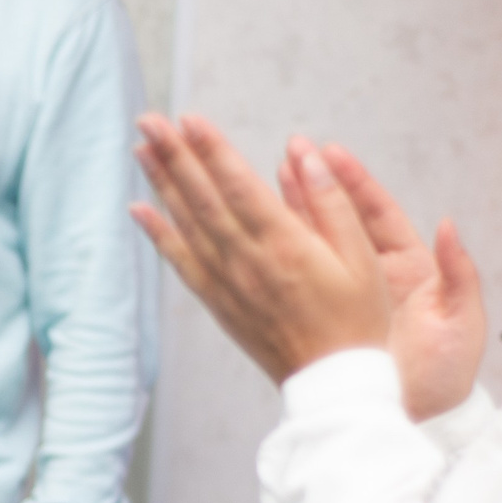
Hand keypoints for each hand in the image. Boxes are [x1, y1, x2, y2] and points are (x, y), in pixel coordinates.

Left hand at [131, 114, 390, 383]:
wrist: (332, 385)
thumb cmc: (357, 319)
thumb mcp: (362, 258)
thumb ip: (331, 203)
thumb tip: (304, 154)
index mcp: (286, 246)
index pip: (239, 186)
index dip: (212, 150)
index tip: (189, 118)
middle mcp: (248, 262)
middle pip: (203, 199)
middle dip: (175, 155)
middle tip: (149, 119)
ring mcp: (228, 284)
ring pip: (187, 225)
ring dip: (162, 184)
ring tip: (141, 147)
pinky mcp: (219, 303)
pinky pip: (181, 263)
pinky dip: (158, 234)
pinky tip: (139, 209)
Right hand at [277, 140, 488, 421]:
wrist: (418, 420)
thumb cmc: (445, 375)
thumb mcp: (460, 322)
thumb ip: (459, 273)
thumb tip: (449, 226)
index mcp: (408, 268)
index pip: (375, 214)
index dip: (353, 182)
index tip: (329, 154)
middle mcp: (373, 276)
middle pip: (339, 220)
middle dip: (314, 184)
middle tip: (289, 152)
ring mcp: (346, 296)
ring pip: (315, 245)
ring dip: (291, 211)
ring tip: (266, 177)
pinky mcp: (325, 318)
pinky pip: (300, 280)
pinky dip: (280, 255)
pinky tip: (254, 232)